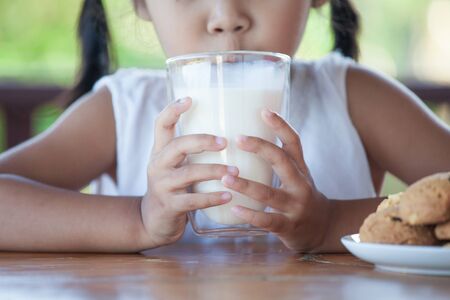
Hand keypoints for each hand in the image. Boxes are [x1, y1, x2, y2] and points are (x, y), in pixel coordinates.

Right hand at [140, 97, 238, 246]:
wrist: (154, 221)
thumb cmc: (173, 187)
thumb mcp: (175, 165)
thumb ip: (190, 150)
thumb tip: (227, 130)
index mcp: (160, 151)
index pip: (161, 124)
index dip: (173, 109)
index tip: (190, 98)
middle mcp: (158, 165)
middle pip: (177, 145)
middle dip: (202, 141)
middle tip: (225, 142)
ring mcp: (162, 185)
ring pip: (189, 173)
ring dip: (215, 170)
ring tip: (235, 171)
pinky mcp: (170, 206)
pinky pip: (193, 200)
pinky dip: (213, 197)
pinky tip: (229, 196)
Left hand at [222, 109, 331, 251]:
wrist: (322, 228)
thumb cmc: (300, 196)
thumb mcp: (296, 175)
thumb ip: (279, 160)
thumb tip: (246, 135)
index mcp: (300, 168)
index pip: (294, 141)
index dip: (280, 125)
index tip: (264, 111)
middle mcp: (300, 184)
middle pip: (282, 161)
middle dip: (260, 148)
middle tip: (237, 138)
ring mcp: (295, 205)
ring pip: (269, 193)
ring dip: (246, 185)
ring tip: (225, 178)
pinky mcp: (288, 226)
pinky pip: (267, 220)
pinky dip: (250, 214)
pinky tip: (234, 209)